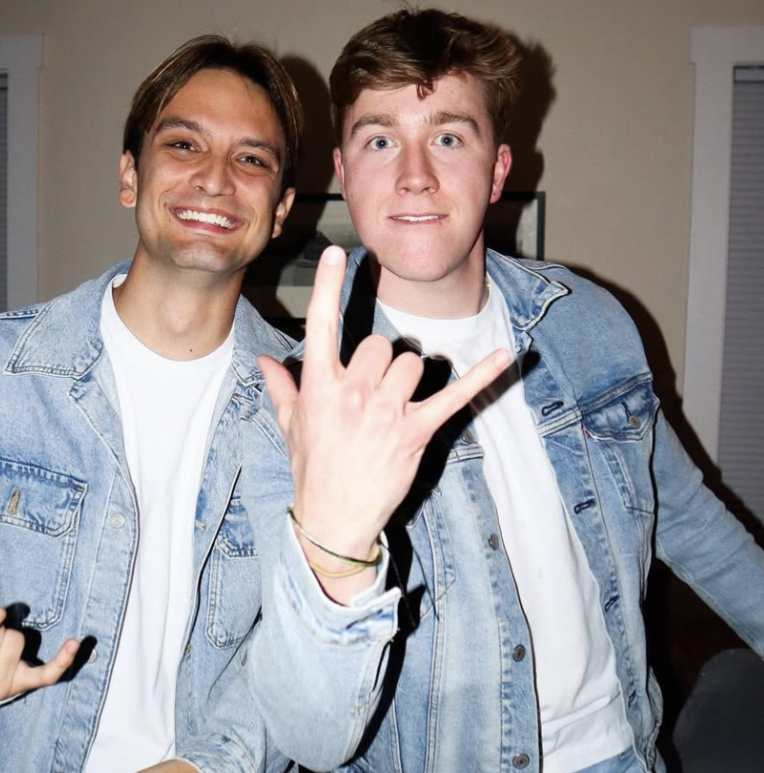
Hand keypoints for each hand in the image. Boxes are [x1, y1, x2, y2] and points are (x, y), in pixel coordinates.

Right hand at [258, 246, 510, 595]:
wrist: (333, 518)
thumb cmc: (312, 469)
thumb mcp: (291, 426)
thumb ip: (282, 388)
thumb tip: (265, 362)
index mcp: (319, 386)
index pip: (321, 325)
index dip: (327, 286)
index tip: (334, 253)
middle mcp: (353, 393)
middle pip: (381, 344)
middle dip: (382, 360)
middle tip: (375, 390)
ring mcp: (385, 412)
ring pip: (412, 363)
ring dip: (409, 377)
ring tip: (397, 403)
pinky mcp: (414, 432)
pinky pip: (454, 396)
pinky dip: (482, 376)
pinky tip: (506, 355)